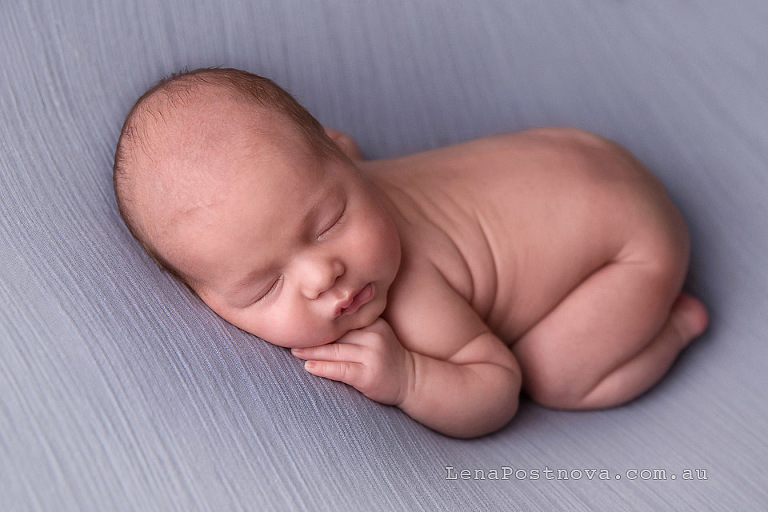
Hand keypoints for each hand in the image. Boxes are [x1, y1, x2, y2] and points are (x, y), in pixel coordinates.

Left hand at [291, 318, 413, 405]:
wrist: (412, 380)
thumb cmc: (388, 356)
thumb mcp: (377, 333)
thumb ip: (357, 326)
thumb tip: (323, 319)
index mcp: (373, 322)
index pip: (341, 319)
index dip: (320, 320)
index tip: (299, 319)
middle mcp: (373, 335)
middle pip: (335, 334)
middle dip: (312, 336)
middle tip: (290, 334)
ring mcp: (371, 355)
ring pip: (334, 351)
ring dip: (311, 351)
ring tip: (294, 350)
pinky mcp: (368, 375)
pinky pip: (340, 369)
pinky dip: (322, 368)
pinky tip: (308, 367)